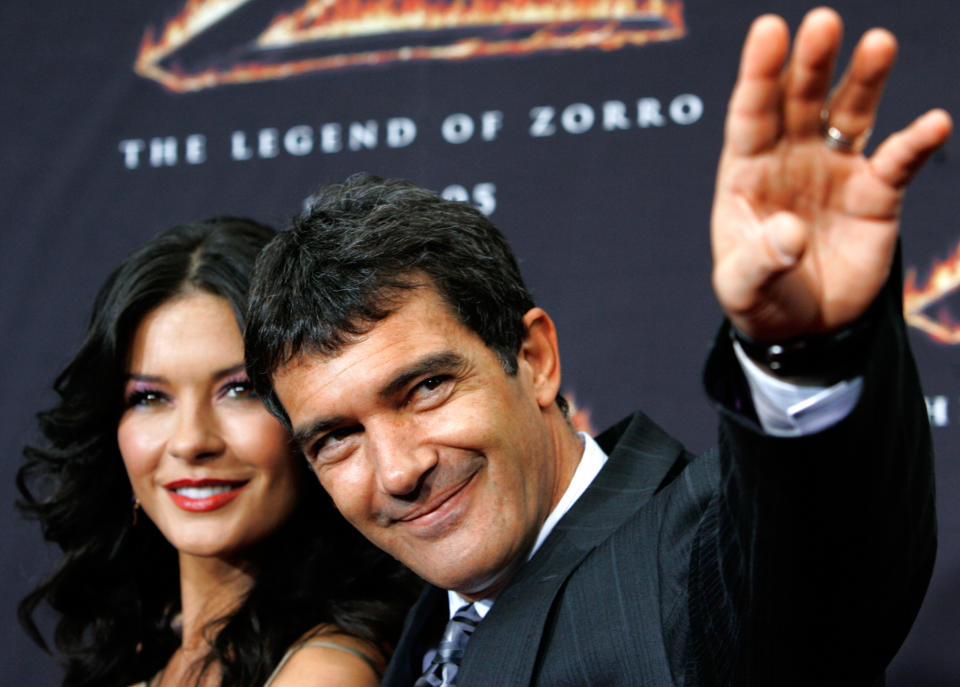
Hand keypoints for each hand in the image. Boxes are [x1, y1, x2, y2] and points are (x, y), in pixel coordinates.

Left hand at [711, 7, 951, 340]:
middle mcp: (791, 159)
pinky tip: (934, 124)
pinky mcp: (875, 195)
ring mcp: (835, 170)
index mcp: (746, 173)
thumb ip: (760, 261)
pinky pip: (897, 162)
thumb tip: (790, 232)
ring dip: (864, 80)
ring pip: (850, 115)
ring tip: (878, 43)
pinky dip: (915, 144)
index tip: (769, 30)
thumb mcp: (743, 288)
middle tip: (822, 22)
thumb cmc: (761, 298)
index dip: (759, 73)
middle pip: (800, 100)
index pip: (751, 115)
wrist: (803, 329)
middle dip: (811, 62)